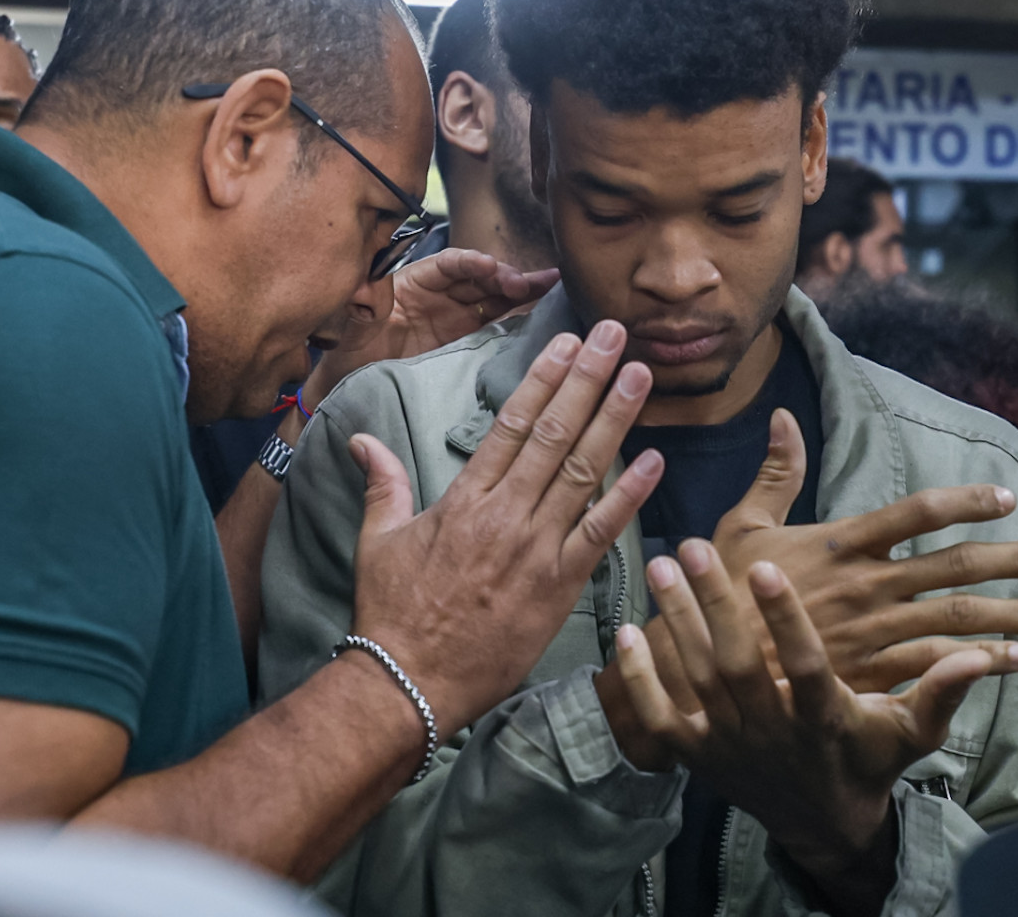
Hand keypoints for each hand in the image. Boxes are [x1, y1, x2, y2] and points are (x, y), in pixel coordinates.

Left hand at [304, 249, 557, 407]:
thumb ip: (361, 306)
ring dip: (520, 290)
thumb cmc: (346, 353)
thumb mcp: (349, 327)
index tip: (487, 267)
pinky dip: (517, 315)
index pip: (445, 265)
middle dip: (502, 276)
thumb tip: (365, 292)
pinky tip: (543, 310)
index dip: (468, 264)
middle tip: (526, 284)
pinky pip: (495, 323)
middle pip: (476, 278)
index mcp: (411, 283)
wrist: (351, 389)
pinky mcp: (465, 341)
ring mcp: (454, 318)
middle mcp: (438, 296)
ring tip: (550, 284)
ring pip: (492, 297)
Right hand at [348, 320, 661, 735]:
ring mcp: (536, 550)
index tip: (567, 343)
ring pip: (584, 471)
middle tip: (616, 336)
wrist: (410, 682)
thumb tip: (362, 439)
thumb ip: (382, 482)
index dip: (544, 379)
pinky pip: (600, 533)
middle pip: (556, 433)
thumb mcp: (378, 540)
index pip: (512, 424)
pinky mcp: (559, 588)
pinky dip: (629, 495)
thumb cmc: (391, 613)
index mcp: (464, 500)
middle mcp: (505, 515)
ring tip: (641, 376)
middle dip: (588, 379)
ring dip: (616, 419)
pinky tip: (654, 459)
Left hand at [614, 541, 1017, 916]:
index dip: (785, 623)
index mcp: (824, 718)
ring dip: (676, 623)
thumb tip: (983, 654)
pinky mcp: (698, 758)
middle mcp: (773, 732)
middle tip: (693, 546)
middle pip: (737, 666)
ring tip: (661, 566)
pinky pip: (660, 718)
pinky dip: (640, 678)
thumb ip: (940, 691)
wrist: (822, 825)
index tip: (767, 572)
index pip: (804, 666)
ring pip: (696, 682)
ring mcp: (730, 746)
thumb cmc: (867, 758)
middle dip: (713, 605)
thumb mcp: (909, 731)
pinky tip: (625, 630)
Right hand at [713, 409, 1017, 691]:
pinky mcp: (870, 674)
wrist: (706, 669)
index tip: (1009, 498)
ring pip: (960, 619)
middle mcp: (867, 585)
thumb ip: (775, 473)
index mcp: (841, 543)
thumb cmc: (720, 593)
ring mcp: (872, 632)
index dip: (967, 501)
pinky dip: (982, 663)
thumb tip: (783, 418)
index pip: (917, 512)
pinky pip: (938, 666)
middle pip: (957, 566)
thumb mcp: (742, 525)